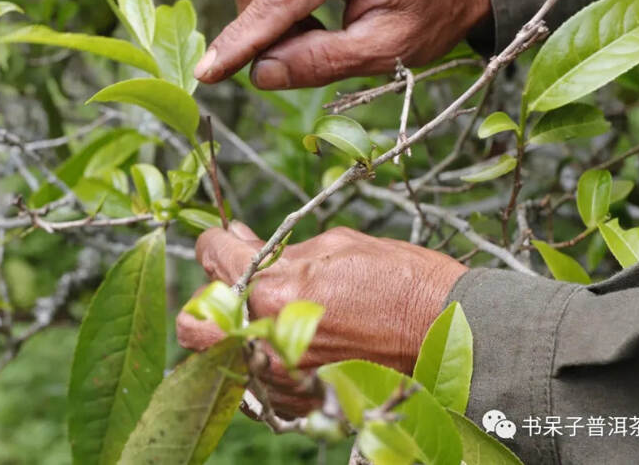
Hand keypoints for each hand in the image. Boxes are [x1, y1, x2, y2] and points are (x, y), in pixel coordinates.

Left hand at [176, 222, 467, 416]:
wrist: (445, 331)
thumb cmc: (399, 281)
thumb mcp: (337, 244)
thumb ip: (279, 248)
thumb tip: (239, 238)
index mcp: (276, 288)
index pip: (213, 256)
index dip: (214, 243)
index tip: (222, 242)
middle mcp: (269, 336)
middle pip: (193, 324)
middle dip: (207, 298)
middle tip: (234, 285)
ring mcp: (282, 375)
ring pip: (219, 358)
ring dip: (232, 331)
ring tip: (267, 314)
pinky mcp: (299, 400)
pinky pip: (254, 382)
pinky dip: (259, 360)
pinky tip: (286, 342)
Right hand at [193, 0, 490, 89]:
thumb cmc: (429, 16)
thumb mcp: (384, 52)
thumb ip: (321, 62)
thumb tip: (260, 74)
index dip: (241, 39)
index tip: (208, 72)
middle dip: (259, 30)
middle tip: (295, 60)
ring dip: (269, 19)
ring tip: (314, 35)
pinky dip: (279, 4)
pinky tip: (312, 16)